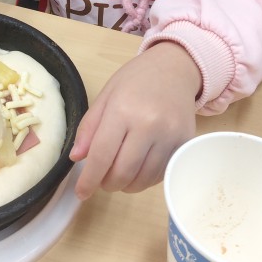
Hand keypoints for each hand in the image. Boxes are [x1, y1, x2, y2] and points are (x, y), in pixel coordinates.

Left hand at [70, 42, 199, 197]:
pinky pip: (161, 173)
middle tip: (102, 180)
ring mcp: (170, 135)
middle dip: (107, 184)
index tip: (81, 193)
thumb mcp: (106, 95)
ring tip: (119, 174)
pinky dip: (146, 178)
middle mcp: (148, 124)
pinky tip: (139, 167)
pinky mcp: (185, 143)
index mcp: (122, 110)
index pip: (101, 155)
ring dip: (126, 185)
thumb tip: (77, 158)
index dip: (89, 180)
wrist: (175, 68)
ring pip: (143, 179)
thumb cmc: (136, 80)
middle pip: (123, 172)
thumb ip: (89, 127)